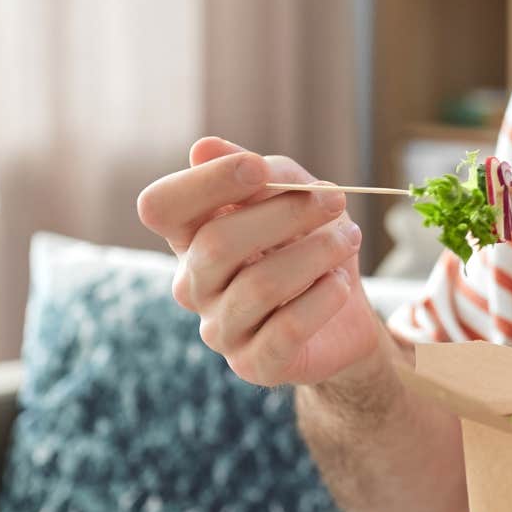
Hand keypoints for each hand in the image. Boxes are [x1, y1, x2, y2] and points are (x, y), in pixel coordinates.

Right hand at [137, 136, 386, 385]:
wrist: (346, 315)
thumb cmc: (311, 244)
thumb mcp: (298, 196)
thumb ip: (263, 172)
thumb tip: (203, 148)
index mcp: (192, 236)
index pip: (161, 207)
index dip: (205, 183)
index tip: (259, 169)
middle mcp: (194, 284)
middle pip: (216, 242)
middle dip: (285, 212)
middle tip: (336, 199)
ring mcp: (220, 329)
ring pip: (259, 284)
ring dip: (317, 252)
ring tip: (349, 239)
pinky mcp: (254, 364)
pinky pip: (287, 327)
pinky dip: (324, 297)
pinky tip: (340, 284)